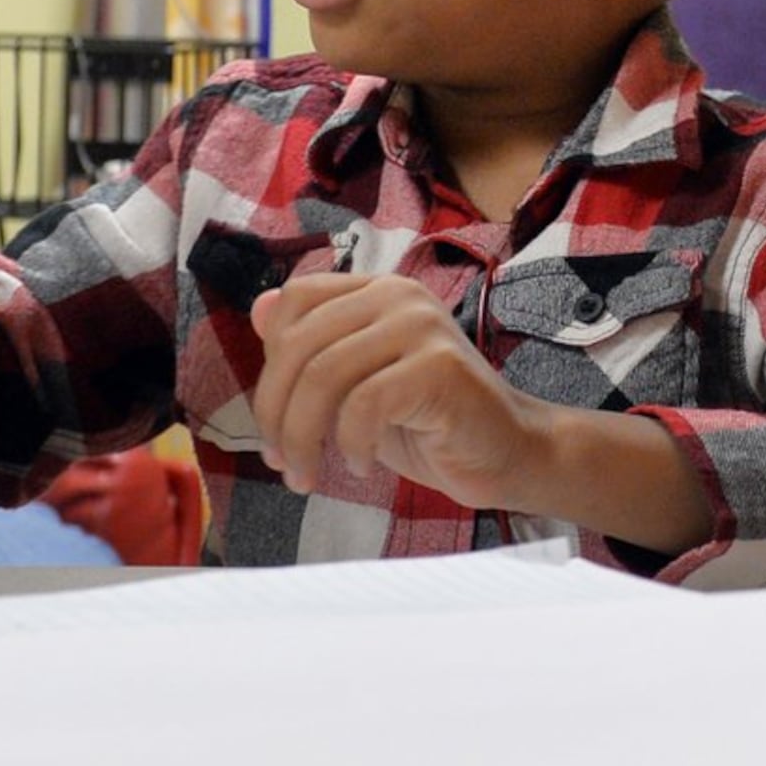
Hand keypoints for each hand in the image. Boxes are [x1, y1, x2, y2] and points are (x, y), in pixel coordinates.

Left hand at [251, 274, 552, 509]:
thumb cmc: (428, 422)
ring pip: (323, 376)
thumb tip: (260, 308)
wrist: (505, 451)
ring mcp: (422, 326)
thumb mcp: (356, 386)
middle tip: (281, 462)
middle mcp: (399, 295)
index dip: (269, 364)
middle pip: (299, 344)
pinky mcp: (439, 367)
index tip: (275, 419)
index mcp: (377, 291)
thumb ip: (314, 348)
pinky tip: (363, 465)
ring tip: (308, 475)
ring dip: (302, 438)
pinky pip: (364, 405)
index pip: (294, 302)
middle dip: (275, 413)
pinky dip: (351, 445)